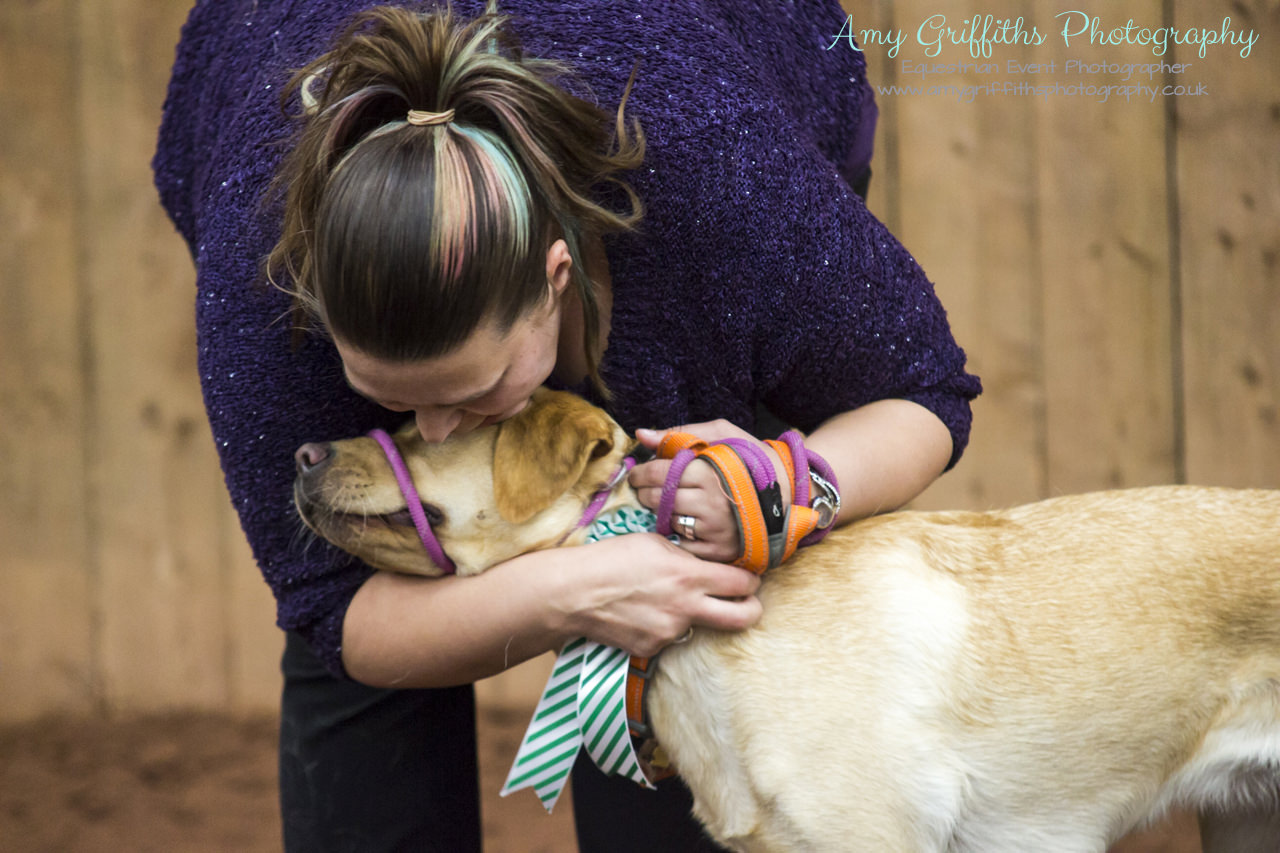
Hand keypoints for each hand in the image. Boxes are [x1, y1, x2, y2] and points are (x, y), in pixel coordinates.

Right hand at [561, 534, 761, 657]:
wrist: (574, 592)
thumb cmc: (612, 559)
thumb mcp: (655, 543)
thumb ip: (686, 558)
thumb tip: (704, 566)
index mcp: (690, 577)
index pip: (743, 583)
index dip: (751, 580)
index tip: (747, 579)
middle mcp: (686, 608)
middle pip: (743, 617)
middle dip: (752, 610)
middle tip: (746, 603)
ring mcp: (670, 632)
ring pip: (697, 625)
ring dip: (691, 614)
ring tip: (660, 599)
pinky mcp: (651, 649)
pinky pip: (668, 637)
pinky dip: (661, 625)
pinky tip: (640, 612)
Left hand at [629, 420, 791, 563]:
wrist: (792, 491)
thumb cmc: (753, 459)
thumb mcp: (722, 435)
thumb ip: (679, 434)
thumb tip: (641, 434)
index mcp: (708, 472)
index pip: (658, 473)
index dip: (641, 472)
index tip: (637, 474)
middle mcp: (711, 503)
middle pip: (658, 499)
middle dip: (647, 493)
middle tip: (649, 489)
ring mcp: (716, 530)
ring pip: (668, 522)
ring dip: (662, 513)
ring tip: (671, 503)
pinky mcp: (720, 551)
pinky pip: (684, 547)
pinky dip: (678, 536)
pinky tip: (685, 523)